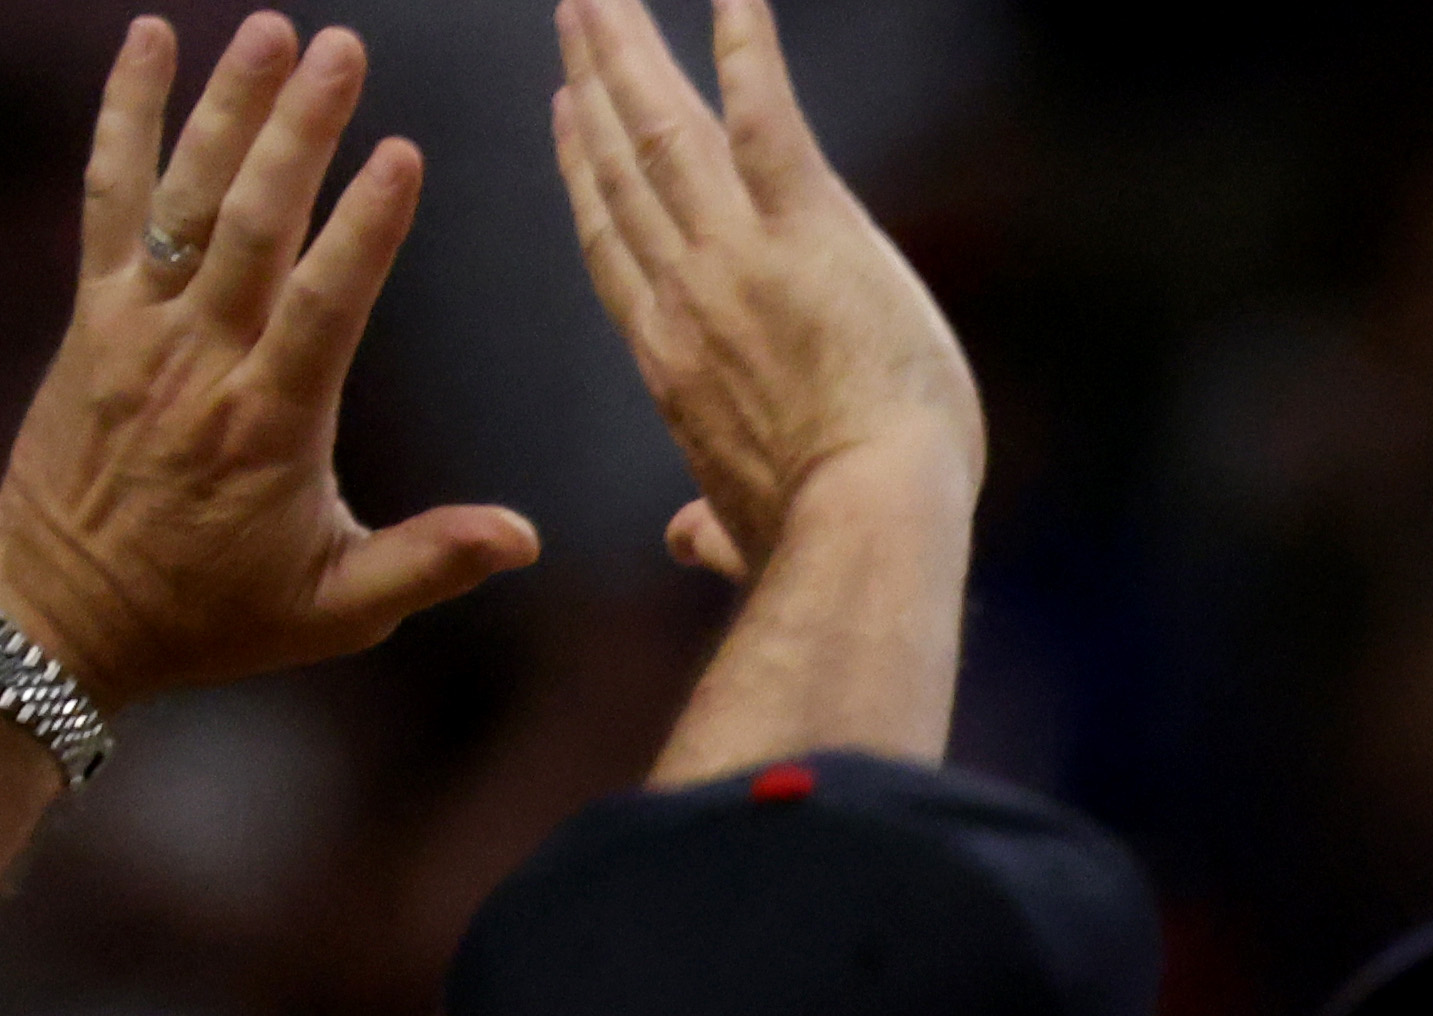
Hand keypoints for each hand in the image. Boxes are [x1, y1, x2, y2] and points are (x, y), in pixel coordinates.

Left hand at [0, 17, 540, 708]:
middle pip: (254, 221)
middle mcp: (199, 359)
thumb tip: (525, 537)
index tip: (403, 153)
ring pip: (188, 195)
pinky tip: (148, 42)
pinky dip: (125, 115)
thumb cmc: (213, 615)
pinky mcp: (92, 312)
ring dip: (229, 104)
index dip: (365, 226)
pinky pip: (109, 196)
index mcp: (270, 425)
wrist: (64, 611)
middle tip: (344, 51)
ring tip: (272, 31)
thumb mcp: (339, 613)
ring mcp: (136, 326)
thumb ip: (429, 563)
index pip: (325, 304)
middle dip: (301, 129)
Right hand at [550, 0, 983, 587]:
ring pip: (665, 128)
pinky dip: (747, 51)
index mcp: (670, 360)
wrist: (865, 530)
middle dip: (595, 85)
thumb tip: (692, 543)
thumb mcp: (749, 536)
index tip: (567, 117)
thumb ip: (714, 527)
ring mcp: (739, 253)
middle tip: (573, 20)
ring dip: (633, 51)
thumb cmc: (819, 546)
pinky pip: (765, 116)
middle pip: (623, 167)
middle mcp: (685, 290)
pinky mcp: (808, 226)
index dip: (585, 173)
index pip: (614, 245)